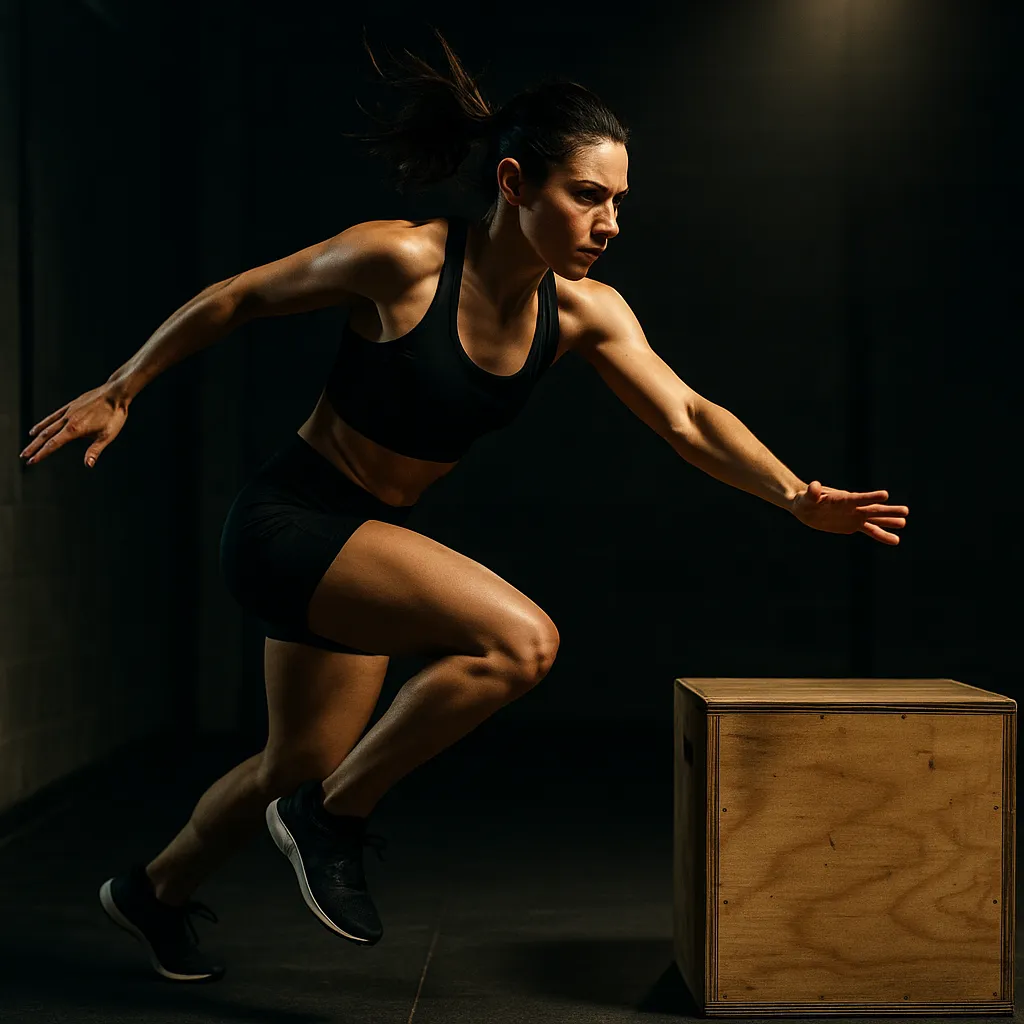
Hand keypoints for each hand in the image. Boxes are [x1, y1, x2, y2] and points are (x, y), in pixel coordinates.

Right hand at [19, 383, 129, 468]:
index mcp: (75, 429)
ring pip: (47, 426)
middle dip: (34, 447)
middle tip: (24, 456)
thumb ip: (95, 450)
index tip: (32, 461)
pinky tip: (38, 428)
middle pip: (46, 436)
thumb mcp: (107, 436)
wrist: (115, 394)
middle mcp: (68, 420)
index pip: (53, 444)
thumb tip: (88, 464)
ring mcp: (68, 412)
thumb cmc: (114, 415)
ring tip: (28, 445)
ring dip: (36, 436)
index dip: (42, 454)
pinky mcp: (70, 406)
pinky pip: (53, 416)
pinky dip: (43, 423)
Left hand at [790, 480, 908, 545]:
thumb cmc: (805, 499)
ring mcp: (854, 515)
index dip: (870, 497)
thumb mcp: (806, 497)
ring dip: (889, 521)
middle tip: (905, 511)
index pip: (858, 498)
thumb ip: (812, 492)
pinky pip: (870, 530)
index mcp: (843, 499)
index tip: (885, 495)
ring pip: (875, 519)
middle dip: (888, 511)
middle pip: (872, 509)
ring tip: (904, 523)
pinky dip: (882, 535)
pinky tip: (895, 540)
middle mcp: (852, 507)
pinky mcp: (853, 524)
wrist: (806, 506)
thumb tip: (814, 485)